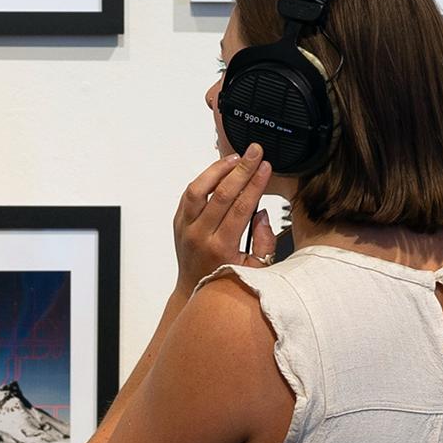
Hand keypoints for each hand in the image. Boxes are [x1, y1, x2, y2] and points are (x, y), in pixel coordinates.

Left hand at [173, 144, 277, 293]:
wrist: (193, 290)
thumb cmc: (226, 280)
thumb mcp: (256, 270)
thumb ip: (264, 242)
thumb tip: (261, 213)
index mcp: (221, 248)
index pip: (240, 208)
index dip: (255, 184)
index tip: (265, 167)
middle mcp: (200, 236)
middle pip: (220, 193)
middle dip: (241, 169)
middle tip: (254, 152)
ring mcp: (185, 228)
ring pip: (197, 190)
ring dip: (217, 170)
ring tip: (235, 158)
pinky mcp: (178, 223)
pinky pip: (189, 195)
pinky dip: (203, 180)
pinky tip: (218, 171)